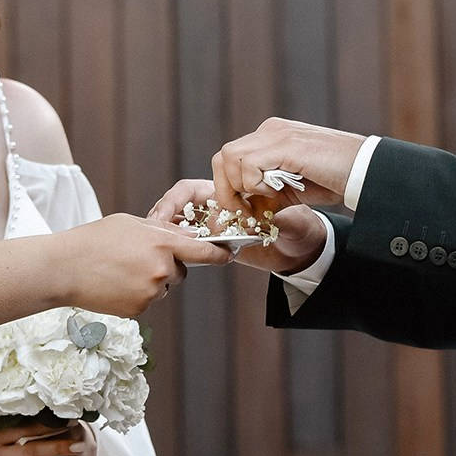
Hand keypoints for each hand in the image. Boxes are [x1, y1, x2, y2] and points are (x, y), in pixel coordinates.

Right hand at [49, 214, 232, 316]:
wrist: (64, 268)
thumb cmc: (94, 240)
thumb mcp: (131, 223)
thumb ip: (161, 230)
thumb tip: (185, 236)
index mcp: (161, 244)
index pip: (203, 251)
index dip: (219, 254)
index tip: (229, 256)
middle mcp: (161, 270)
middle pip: (179, 272)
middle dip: (167, 266)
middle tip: (136, 258)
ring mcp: (150, 292)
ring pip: (162, 287)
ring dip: (149, 281)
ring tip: (120, 271)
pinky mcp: (139, 309)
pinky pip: (147, 300)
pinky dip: (136, 294)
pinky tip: (115, 284)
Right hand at [148, 179, 326, 275]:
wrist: (304, 250)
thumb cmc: (297, 225)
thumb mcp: (289, 218)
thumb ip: (273, 217)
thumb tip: (256, 222)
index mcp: (226, 194)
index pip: (189, 191)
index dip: (173, 201)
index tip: (163, 217)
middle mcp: (214, 212)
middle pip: (176, 213)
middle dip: (160, 223)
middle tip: (151, 237)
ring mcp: (212, 233)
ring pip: (179, 233)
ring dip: (166, 240)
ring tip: (157, 253)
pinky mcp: (215, 252)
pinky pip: (191, 252)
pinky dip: (180, 256)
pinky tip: (172, 265)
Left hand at [209, 118, 363, 213]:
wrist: (364, 170)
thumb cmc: (334, 179)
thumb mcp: (291, 188)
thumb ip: (267, 193)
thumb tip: (244, 210)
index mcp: (270, 137)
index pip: (229, 158)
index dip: (229, 187)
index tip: (244, 210)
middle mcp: (269, 131)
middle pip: (222, 157)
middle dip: (227, 190)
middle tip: (245, 211)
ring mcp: (276, 135)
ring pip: (229, 158)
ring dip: (240, 187)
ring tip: (265, 199)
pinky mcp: (286, 145)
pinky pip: (249, 165)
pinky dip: (256, 185)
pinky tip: (277, 191)